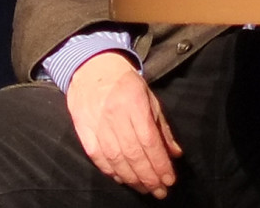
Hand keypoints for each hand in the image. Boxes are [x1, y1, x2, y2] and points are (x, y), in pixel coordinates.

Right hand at [66, 51, 181, 198]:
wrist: (93, 68)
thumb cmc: (126, 83)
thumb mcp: (149, 97)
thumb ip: (162, 126)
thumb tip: (175, 153)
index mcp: (134, 103)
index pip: (148, 140)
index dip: (159, 163)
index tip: (169, 178)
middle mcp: (114, 115)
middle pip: (133, 154)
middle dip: (149, 176)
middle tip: (160, 191)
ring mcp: (96, 124)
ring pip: (116, 160)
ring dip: (133, 179)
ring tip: (146, 189)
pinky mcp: (84, 131)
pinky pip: (99, 158)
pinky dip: (112, 172)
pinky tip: (124, 180)